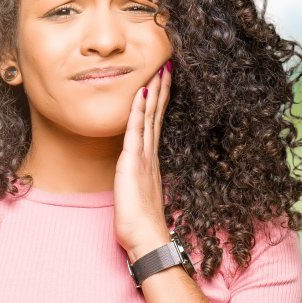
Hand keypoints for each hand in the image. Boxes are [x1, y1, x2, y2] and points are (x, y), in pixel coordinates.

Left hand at [113, 58, 172, 262]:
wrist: (146, 238)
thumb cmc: (142, 221)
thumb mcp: (140, 191)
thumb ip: (141, 176)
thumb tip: (138, 168)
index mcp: (151, 158)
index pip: (156, 121)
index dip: (161, 100)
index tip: (164, 80)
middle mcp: (150, 153)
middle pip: (157, 113)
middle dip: (162, 88)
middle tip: (167, 65)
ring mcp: (144, 156)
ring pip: (150, 117)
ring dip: (154, 92)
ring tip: (159, 69)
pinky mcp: (133, 162)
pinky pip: (136, 131)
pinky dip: (138, 111)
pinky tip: (141, 94)